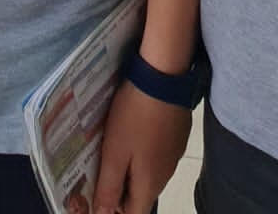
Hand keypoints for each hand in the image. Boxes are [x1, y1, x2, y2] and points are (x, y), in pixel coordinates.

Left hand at [93, 81, 190, 213]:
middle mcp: (166, 173)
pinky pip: (158, 151)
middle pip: (141, 193)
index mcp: (150, 183)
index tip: (99, 189)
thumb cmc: (135, 116)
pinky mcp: (177, 134)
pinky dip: (144, 147)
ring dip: (131, 165)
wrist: (163, 76)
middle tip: (101, 163)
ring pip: (149, 171)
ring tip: (114, 143)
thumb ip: (109, 187)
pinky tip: (133, 127)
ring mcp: (174, 152)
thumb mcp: (114, 153)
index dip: (114, 209)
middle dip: (120, 185)